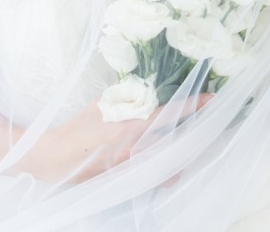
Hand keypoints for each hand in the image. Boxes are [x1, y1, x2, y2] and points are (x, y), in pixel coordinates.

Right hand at [39, 92, 211, 183]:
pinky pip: (155, 175)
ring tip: (199, 143)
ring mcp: (133, 165)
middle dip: (195, 131)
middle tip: (211, 124)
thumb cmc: (80, 125)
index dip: (193, 105)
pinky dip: (168, 172)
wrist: (57, 156)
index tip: (211, 99)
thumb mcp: (104, 102)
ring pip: (169, 159)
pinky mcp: (127, 178)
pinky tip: (177, 169)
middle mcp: (137, 146)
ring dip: (185, 151)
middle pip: (176, 138)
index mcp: (132, 122)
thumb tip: (146, 91)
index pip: (170, 111)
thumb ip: (128, 97)